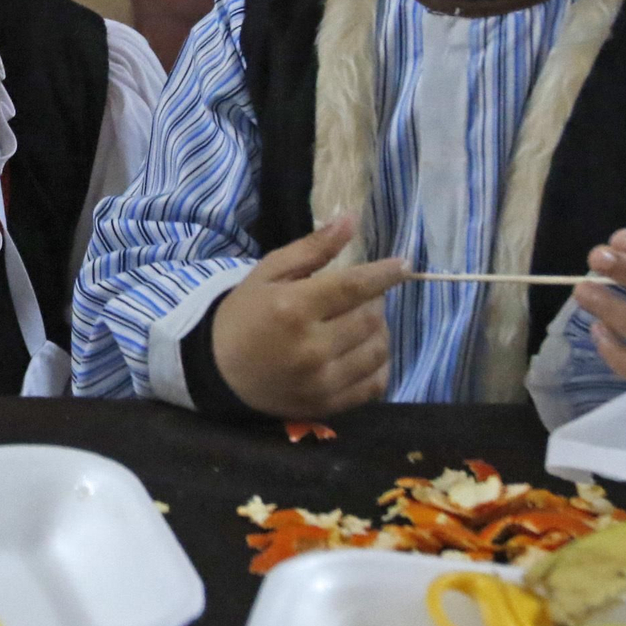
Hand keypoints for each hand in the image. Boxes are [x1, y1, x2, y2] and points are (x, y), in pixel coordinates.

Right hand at [211, 216, 409, 417]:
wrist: (221, 370)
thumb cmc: (246, 313)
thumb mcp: (270, 271)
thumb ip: (313, 247)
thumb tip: (351, 219)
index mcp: (293, 308)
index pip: (354, 286)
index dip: (385, 274)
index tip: (404, 264)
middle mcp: (310, 348)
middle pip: (371, 318)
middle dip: (376, 300)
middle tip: (363, 294)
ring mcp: (321, 382)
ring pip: (378, 350)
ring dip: (379, 330)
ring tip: (361, 321)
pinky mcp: (327, 406)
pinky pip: (374, 384)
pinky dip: (379, 364)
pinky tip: (364, 350)